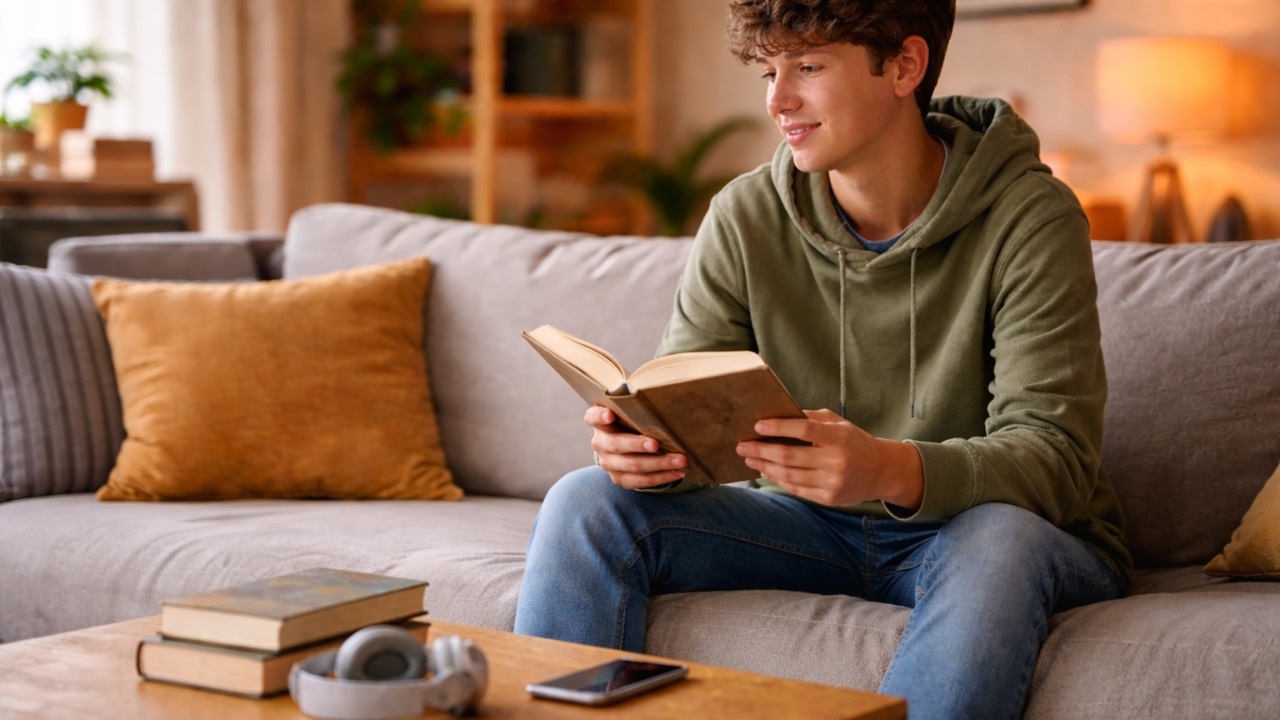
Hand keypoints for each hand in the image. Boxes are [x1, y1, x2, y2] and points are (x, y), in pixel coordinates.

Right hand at [586, 406, 687, 489]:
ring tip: (680, 460)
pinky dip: (662, 477)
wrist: (627, 447)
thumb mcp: (631, 413)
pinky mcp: (620, 479)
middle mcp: (600, 443)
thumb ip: (639, 408)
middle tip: (656, 444)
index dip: (600, 416)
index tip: (610, 415)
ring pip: (632, 465)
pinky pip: (641, 481)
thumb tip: (666, 397)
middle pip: (616, 445)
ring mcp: (609, 463)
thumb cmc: (633, 422)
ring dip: (659, 463)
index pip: (593, 417)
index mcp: (599, 422)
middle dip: (637, 444)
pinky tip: (678, 472)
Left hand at [736, 409, 922, 508]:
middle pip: (790, 456)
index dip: (778, 427)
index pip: (804, 429)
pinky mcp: (829, 498)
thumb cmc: (853, 441)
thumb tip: (777, 415)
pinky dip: (778, 480)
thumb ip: (811, 418)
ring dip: (764, 467)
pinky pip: (796, 489)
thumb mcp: (838, 424)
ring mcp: (832, 482)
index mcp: (839, 438)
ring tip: (749, 458)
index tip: (757, 426)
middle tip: (742, 446)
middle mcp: (836, 461)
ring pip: (789, 475)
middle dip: (761, 450)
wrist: (881, 471)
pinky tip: (766, 471)